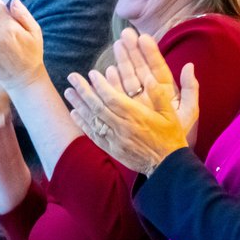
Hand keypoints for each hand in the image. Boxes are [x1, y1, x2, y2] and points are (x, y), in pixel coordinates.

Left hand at [64, 31, 196, 174]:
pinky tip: (74, 113)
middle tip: (72, 77)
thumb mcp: (171, 114)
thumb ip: (159, 95)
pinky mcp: (112, 149)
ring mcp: (115, 140)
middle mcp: (123, 127)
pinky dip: (83, 124)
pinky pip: (94, 135)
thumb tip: (148, 78)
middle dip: (83, 91)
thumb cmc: (170, 138)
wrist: (167, 166)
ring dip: (79, 105)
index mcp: (137, 116)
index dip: (100, 85)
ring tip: (68, 92)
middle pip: (98, 107)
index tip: (92, 73)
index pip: (113, 98)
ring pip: (93, 120)